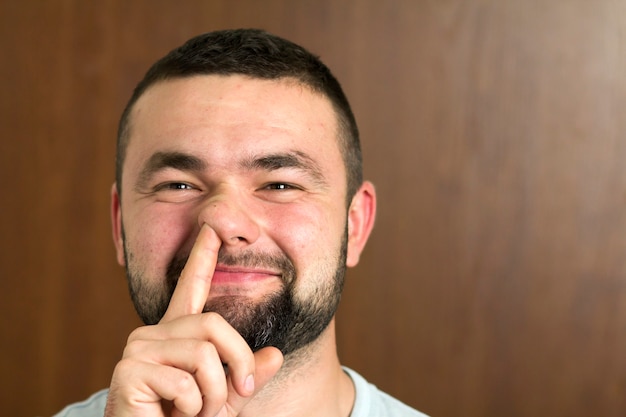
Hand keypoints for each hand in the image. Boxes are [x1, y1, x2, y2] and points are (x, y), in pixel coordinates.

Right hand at [105, 224, 283, 416]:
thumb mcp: (225, 399)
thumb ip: (247, 375)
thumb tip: (276, 354)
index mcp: (176, 336)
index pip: (190, 288)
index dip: (202, 258)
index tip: (210, 230)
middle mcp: (154, 334)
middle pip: (215, 325)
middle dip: (235, 366)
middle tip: (222, 404)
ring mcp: (138, 350)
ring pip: (205, 354)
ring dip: (214, 395)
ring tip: (195, 413)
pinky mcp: (129, 371)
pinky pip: (185, 381)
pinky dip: (193, 407)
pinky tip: (173, 415)